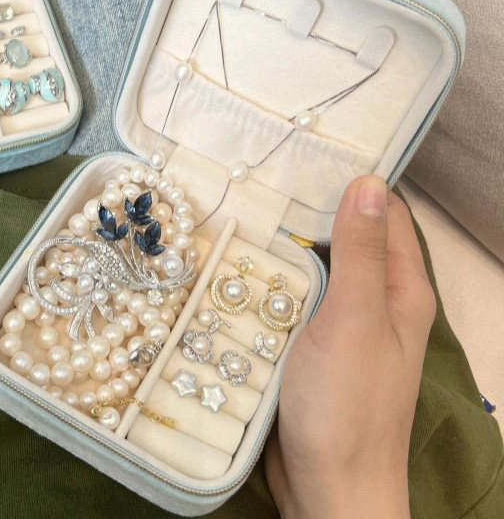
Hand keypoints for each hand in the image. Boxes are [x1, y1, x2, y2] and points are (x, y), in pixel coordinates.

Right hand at [265, 175, 435, 518]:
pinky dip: (269, 279)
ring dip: (282, 245)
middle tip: (256, 176)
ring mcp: (339, 325)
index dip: (352, 181)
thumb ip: (361, 252)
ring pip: (311, 269)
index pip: (384, 214)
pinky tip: (235, 266)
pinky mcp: (308, 346)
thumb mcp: (356, 318)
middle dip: (306, 209)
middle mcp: (374, 302)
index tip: (307, 151)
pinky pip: (290, 299)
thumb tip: (367, 183)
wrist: (327, 489)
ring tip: (237, 210)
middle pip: (343, 238)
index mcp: (400, 290)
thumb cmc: (349, 405)